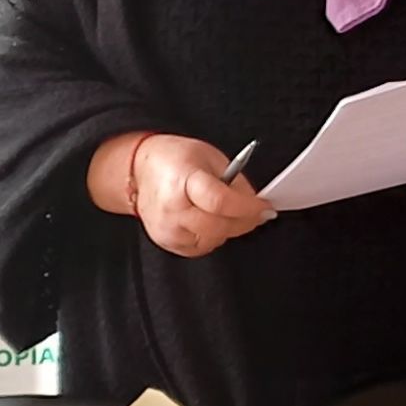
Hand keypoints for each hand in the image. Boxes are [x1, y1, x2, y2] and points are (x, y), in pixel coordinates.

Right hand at [114, 133, 272, 257]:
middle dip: (244, 221)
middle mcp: (171, 209)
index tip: (265, 208)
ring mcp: (167, 229)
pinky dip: (213, 236)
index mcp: (182, 181)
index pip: (221, 202)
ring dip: (229, 229)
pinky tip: (210, 220)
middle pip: (219, 226)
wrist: (139, 170)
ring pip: (214, 240)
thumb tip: (256, 204)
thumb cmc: (174, 159)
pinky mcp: (167, 243)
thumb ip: (235, 181)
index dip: (248, 208)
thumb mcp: (210, 157)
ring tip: (228, 211)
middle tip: (257, 212)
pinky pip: (202, 248)